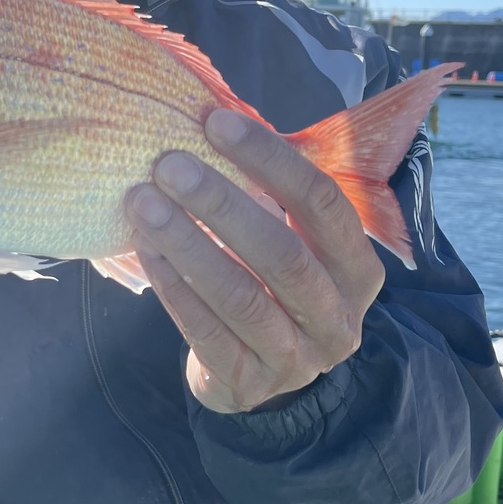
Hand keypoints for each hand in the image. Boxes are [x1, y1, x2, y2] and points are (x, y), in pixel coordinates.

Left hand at [125, 109, 385, 413]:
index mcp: (358, 271)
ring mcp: (296, 358)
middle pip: (282, 255)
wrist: (263, 376)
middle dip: (221, 204)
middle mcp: (338, 319)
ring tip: (143, 203)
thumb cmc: (275, 287)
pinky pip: (206, 332)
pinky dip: (174, 288)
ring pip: (240, 298)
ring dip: (188, 244)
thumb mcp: (296, 244)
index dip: (271, 161)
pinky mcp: (249, 383)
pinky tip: (147, 250)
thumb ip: (274, 196)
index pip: (323, 205)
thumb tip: (214, 120)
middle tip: (168, 165)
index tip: (216, 124)